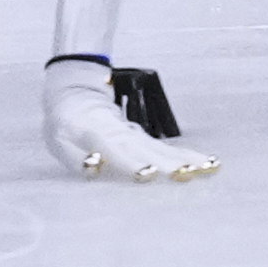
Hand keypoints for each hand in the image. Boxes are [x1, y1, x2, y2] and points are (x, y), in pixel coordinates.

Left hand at [42, 61, 216, 181]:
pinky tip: (208, 163)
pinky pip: (167, 148)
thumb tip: (94, 168)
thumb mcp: (59, 141)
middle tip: (187, 174)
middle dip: (167, 163)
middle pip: (147, 149)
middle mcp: (122, 133)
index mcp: (98, 132)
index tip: (148, 174)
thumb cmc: (66, 124)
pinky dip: (187, 155)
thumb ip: (76, 157)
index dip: (130, 162)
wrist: (77, 92)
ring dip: (185, 158)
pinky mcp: (145, 139)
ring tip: (207, 168)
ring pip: (161, 148)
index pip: (115, 149)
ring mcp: (136, 135)